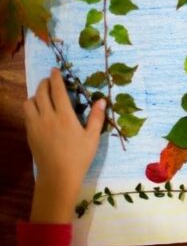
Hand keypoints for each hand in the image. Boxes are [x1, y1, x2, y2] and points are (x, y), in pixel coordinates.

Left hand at [24, 68, 105, 222]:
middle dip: (45, 83)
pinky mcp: (30, 132)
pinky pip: (27, 114)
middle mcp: (47, 117)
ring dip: (36, 95)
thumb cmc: (79, 156)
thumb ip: (96, 117)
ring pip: (29, 102)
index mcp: (65, 117)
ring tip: (43, 96)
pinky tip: (39, 111)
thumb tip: (101, 100)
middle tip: (50, 81)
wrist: (58, 175)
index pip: (58, 91)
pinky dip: (32, 107)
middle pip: (41, 93)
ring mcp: (36, 125)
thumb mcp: (93, 138)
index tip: (55, 70)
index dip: (56, 78)